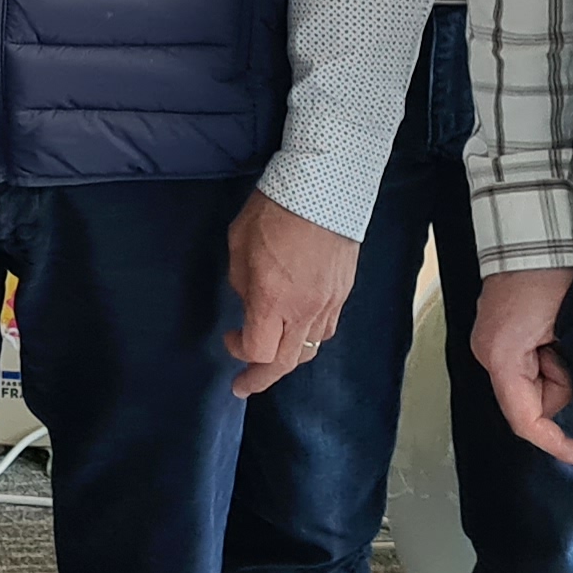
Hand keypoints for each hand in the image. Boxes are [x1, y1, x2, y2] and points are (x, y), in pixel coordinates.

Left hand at [223, 190, 361, 398]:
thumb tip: (249, 301)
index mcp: (272, 299)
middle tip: (246, 385)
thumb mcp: (239, 242)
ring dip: (289, 357)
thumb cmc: (274, 210)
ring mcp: (328, 303)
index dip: (239, 352)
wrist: (324, 188)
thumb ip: (241, 280)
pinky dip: (309, 335)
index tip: (229, 338)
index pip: (258, 351)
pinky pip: (326, 327)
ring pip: (311, 348)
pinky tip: (297, 327)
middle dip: (263, 379)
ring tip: (273, 355)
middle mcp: (304, 310)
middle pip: (287, 364)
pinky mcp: (343, 293)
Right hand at [470, 266, 572, 471]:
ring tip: (567, 333)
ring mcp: (492, 343)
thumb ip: (568, 374)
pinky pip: (531, 364)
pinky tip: (559, 333)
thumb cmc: (549, 274)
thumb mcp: (569, 329)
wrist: (531, 231)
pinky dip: (551, 358)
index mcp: (501, 357)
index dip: (559, 445)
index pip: (527, 420)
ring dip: (560, 371)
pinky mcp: (501, 333)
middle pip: (532, 401)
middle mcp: (488, 354)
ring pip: (535, 383)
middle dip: (563, 389)